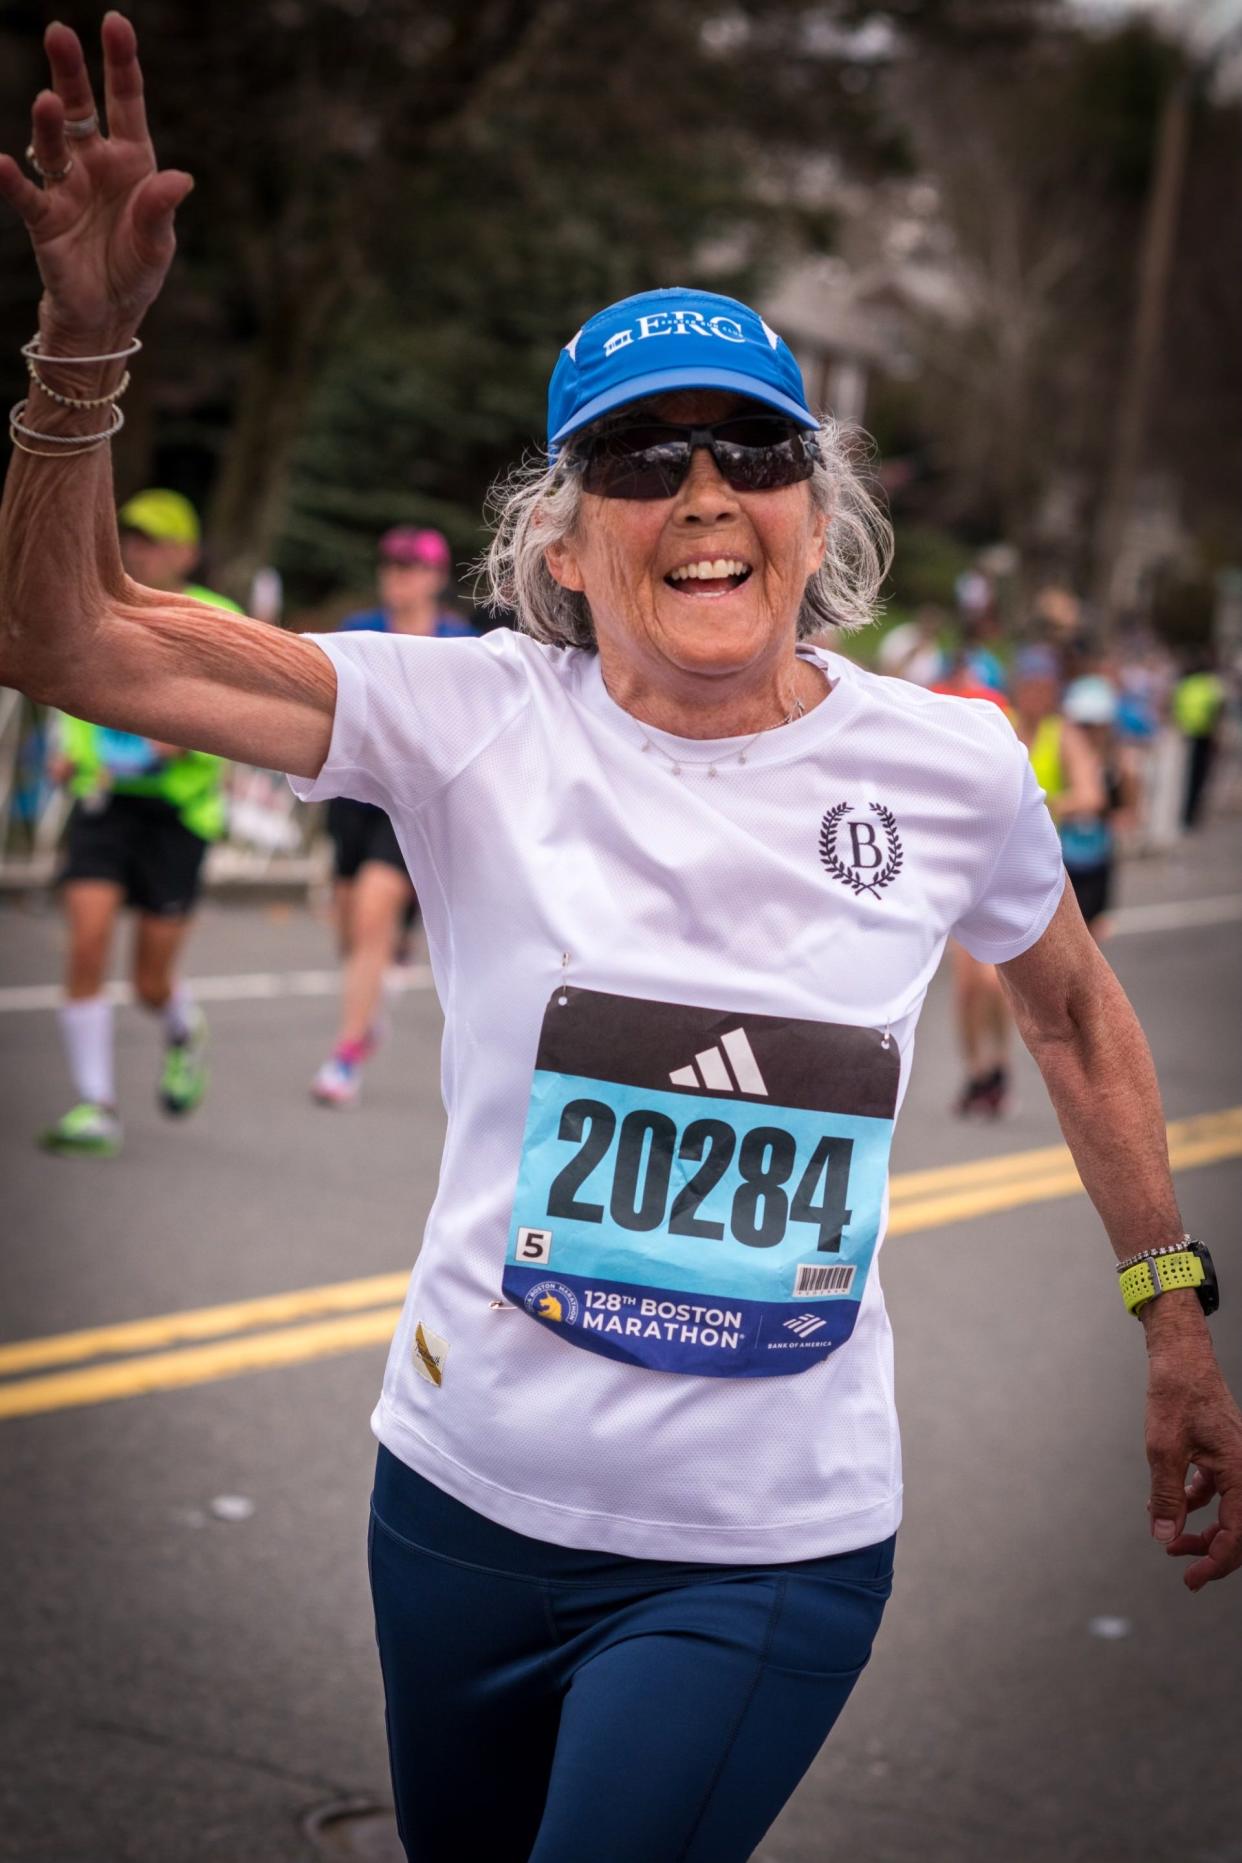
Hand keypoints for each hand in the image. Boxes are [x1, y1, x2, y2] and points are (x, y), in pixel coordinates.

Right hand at [0, 15, 190, 344]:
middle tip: (59, 32)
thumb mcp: (158, 243)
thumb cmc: (136, 269)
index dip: (121, 62)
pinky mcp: (44, 218)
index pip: (126, 102)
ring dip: (48, 122)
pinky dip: (10, 179)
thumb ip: (161, 210)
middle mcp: (94, 163)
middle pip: (80, 107)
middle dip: (70, 70)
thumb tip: (180, 180)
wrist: (109, 313)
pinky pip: (24, 194)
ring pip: (52, 143)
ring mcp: (66, 187)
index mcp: (132, 160)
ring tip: (48, 101)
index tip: (115, 22)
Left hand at [1145, 1333, 1241, 1589]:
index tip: (1193, 1578)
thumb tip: (1166, 1538)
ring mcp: (1235, 1461)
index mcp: (1241, 1469)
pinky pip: (1217, 1491)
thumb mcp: (1163, 1449)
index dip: (1216, 1561)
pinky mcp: (1223, 1454)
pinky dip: (1195, 1503)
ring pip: (1228, 1512)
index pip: (1237, 1532)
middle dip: (1212, 1552)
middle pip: (1238, 1527)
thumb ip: (1167, 1497)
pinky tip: (1169, 1507)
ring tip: (1172, 1542)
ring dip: (1203, 1530)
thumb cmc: (1176, 1394)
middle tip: (1185, 1570)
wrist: (1181, 1357)